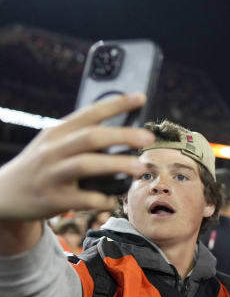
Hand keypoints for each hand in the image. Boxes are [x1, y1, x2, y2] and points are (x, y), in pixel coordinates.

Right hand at [0, 93, 153, 220]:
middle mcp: (54, 149)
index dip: (117, 104)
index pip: (90, 112)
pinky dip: (101, 199)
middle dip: (123, 135)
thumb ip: (82, 136)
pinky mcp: (53, 199)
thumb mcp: (54, 143)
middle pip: (92, 137)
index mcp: (59, 132)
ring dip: (116, 165)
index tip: (141, 97)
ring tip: (140, 168)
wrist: (4, 192)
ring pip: (86, 164)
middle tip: (148, 138)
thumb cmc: (41, 165)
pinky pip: (83, 199)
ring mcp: (53, 174)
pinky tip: (112, 199)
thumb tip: (126, 132)